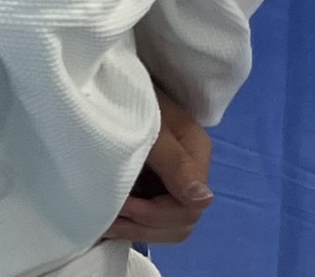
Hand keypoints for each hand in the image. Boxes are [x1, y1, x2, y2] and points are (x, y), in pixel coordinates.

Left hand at [100, 83, 212, 244]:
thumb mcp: (154, 130)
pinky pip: (155, 222)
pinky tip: (112, 221)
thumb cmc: (136, 101)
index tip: (125, 205)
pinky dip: (133, 226)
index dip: (157, 214)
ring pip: (170, 228)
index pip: (190, 207)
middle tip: (114, 215)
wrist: (116, 85)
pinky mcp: (158, 187)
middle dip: (147, 225)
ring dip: (138, 230)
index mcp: (197, 155)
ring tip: (110, 222)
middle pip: (183, 223)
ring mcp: (176, 181)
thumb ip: (177, 164)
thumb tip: (205, 201)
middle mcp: (192, 172)